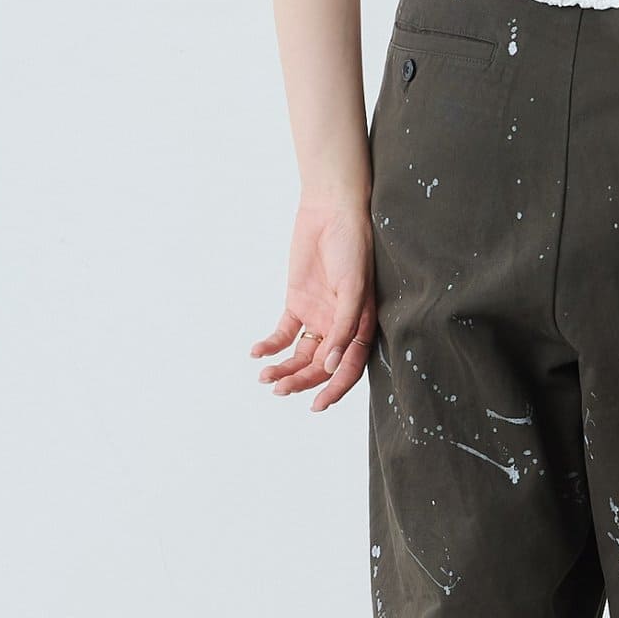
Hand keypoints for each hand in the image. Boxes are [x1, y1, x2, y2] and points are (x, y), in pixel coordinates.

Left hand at [252, 199, 374, 411]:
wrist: (331, 212)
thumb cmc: (353, 247)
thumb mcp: (353, 289)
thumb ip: (344, 328)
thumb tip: (331, 366)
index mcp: (361, 327)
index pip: (348, 368)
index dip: (333, 389)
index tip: (315, 405)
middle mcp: (340, 327)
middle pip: (320, 365)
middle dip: (300, 380)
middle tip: (279, 389)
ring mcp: (318, 316)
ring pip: (300, 354)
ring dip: (284, 367)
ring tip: (265, 377)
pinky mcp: (297, 303)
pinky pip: (283, 332)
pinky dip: (271, 345)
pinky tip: (257, 352)